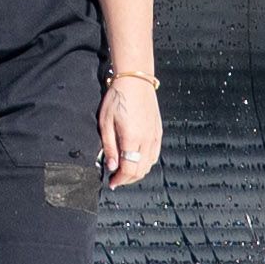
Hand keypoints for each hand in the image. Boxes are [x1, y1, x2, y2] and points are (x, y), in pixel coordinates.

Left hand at [98, 74, 163, 188]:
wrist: (135, 80)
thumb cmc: (118, 98)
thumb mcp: (105, 122)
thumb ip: (109, 147)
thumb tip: (111, 166)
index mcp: (132, 138)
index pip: (129, 169)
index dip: (120, 179)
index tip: (111, 182)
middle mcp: (147, 140)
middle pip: (140, 170)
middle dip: (127, 179)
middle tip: (116, 179)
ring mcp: (155, 136)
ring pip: (149, 164)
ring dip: (137, 172)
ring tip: (125, 171)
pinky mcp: (158, 131)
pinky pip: (155, 154)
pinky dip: (146, 163)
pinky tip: (137, 160)